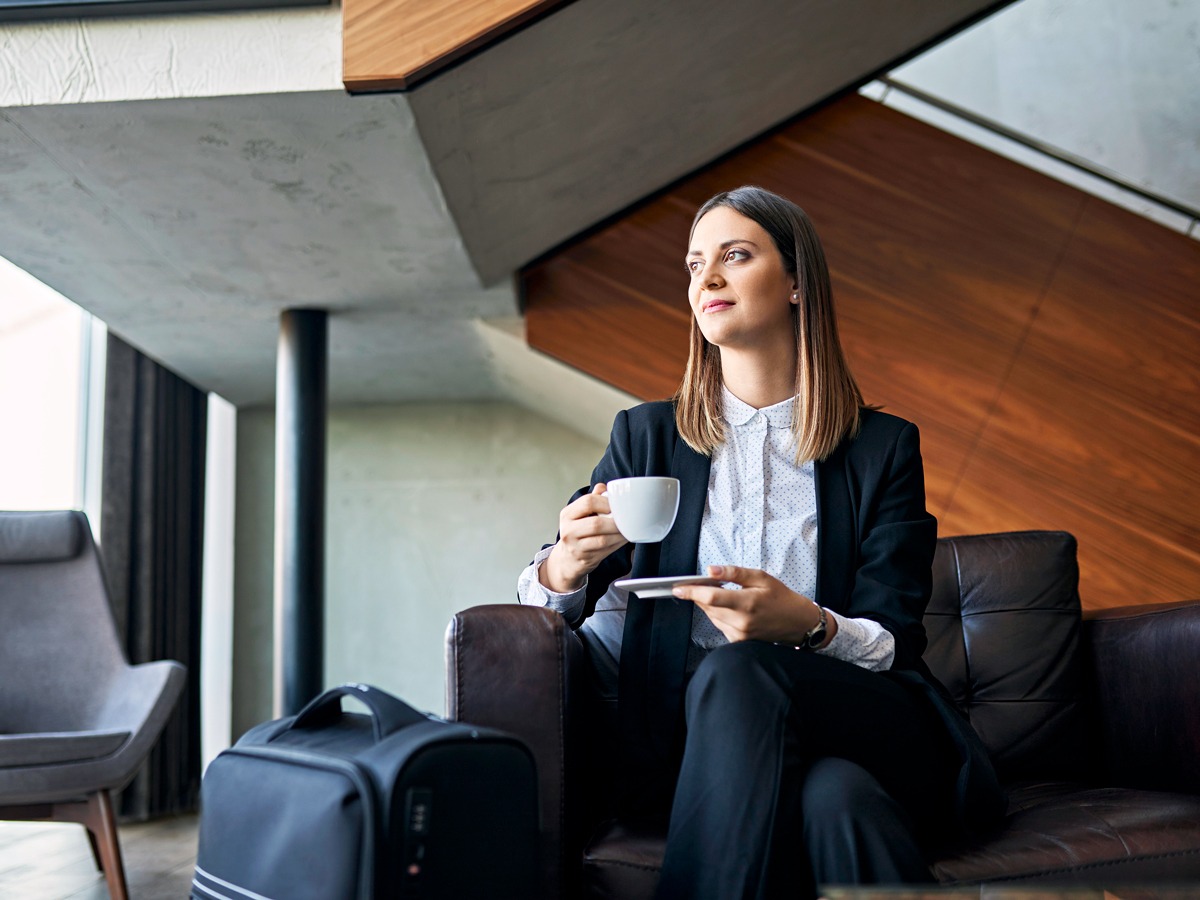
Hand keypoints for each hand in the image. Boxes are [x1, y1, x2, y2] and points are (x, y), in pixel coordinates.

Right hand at [540, 483, 628, 592]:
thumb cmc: (578, 531)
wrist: (568, 558)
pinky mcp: (586, 558)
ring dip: (619, 534)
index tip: (616, 505)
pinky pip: (606, 550)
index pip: (588, 502)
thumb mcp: (580, 513)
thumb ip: (593, 499)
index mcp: (567, 514)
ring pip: (602, 540)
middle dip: (615, 521)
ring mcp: (576, 547)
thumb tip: (605, 487)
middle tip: (626, 519)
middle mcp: (568, 531)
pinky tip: (623, 538)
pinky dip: (618, 543)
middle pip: (596, 524)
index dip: (606, 502)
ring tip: (628, 529)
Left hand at [673, 565, 834, 646]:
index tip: (678, 588)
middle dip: (700, 595)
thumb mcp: (760, 577)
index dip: (691, 592)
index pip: (710, 598)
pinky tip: (730, 608)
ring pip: (712, 616)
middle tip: (704, 584)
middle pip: (708, 607)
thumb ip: (734, 573)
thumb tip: (711, 570)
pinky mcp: (739, 641)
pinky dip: (718, 614)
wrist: (796, 622)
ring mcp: (740, 634)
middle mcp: (742, 622)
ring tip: (724, 594)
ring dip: (710, 604)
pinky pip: (719, 625)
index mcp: (747, 603)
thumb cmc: (781, 597)